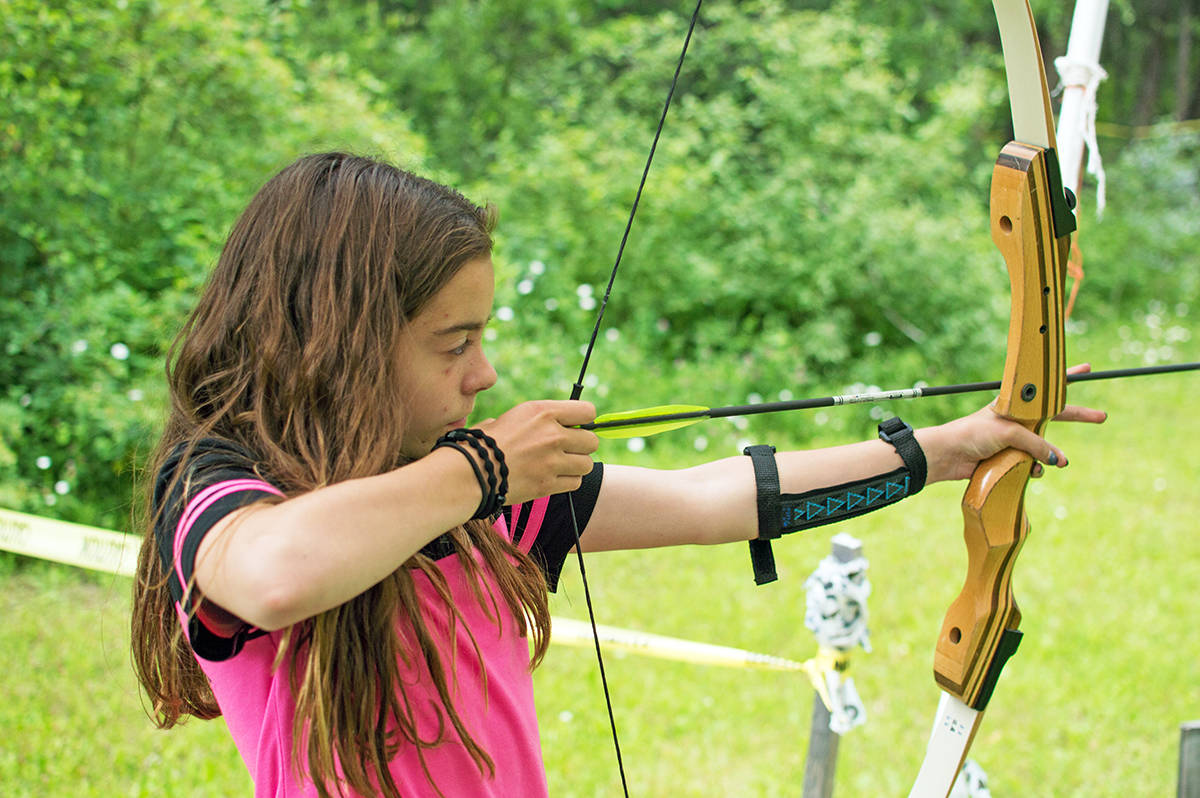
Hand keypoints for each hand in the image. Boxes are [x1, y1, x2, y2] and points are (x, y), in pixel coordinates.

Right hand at [476, 400, 598, 504]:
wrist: (470, 471)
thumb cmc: (484, 443)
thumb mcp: (511, 417)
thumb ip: (537, 419)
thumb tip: (552, 423)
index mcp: (542, 412)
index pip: (587, 412)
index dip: (584, 421)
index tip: (576, 427)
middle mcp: (552, 434)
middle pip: (591, 441)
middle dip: (581, 446)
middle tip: (566, 450)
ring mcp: (552, 461)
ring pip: (586, 464)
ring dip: (576, 466)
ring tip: (558, 466)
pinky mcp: (548, 484)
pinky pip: (575, 482)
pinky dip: (567, 482)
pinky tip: (552, 478)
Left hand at [917, 363, 1106, 483]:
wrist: (949, 455)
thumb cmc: (974, 433)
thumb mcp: (1009, 431)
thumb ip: (1037, 443)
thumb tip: (1059, 459)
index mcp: (1015, 405)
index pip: (1045, 389)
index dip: (1065, 379)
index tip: (1087, 369)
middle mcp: (1018, 420)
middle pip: (1054, 416)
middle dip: (1078, 416)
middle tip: (1102, 416)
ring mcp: (1014, 440)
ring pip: (1045, 446)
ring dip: (1051, 455)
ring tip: (1057, 462)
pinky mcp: (1009, 458)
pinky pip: (1032, 465)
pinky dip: (1035, 469)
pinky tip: (1032, 472)